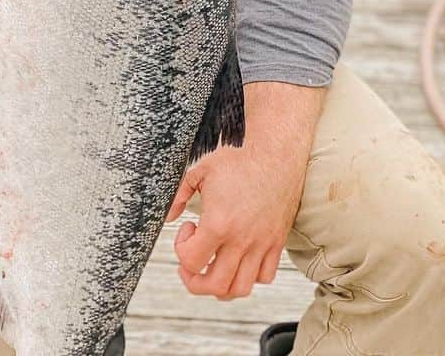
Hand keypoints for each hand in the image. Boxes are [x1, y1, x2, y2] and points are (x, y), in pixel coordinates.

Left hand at [165, 82, 324, 299]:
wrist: (275, 154)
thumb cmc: (238, 160)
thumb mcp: (199, 172)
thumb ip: (178, 195)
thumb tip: (168, 217)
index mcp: (219, 223)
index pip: (191, 261)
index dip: (180, 250)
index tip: (187, 229)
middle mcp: (241, 240)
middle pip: (215, 286)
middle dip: (194, 280)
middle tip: (191, 261)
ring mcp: (261, 245)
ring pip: (240, 289)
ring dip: (221, 284)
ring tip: (213, 263)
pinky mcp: (276, 243)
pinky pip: (264, 277)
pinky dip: (249, 276)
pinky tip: (238, 256)